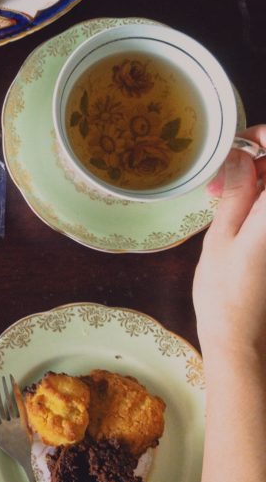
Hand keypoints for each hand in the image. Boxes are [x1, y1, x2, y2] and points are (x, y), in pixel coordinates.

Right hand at [193, 125, 265, 360]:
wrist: (244, 342)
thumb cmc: (226, 295)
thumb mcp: (223, 235)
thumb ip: (237, 191)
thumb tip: (241, 156)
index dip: (265, 139)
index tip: (239, 148)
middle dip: (257, 164)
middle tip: (220, 182)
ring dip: (258, 186)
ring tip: (222, 201)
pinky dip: (261, 206)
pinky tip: (239, 217)